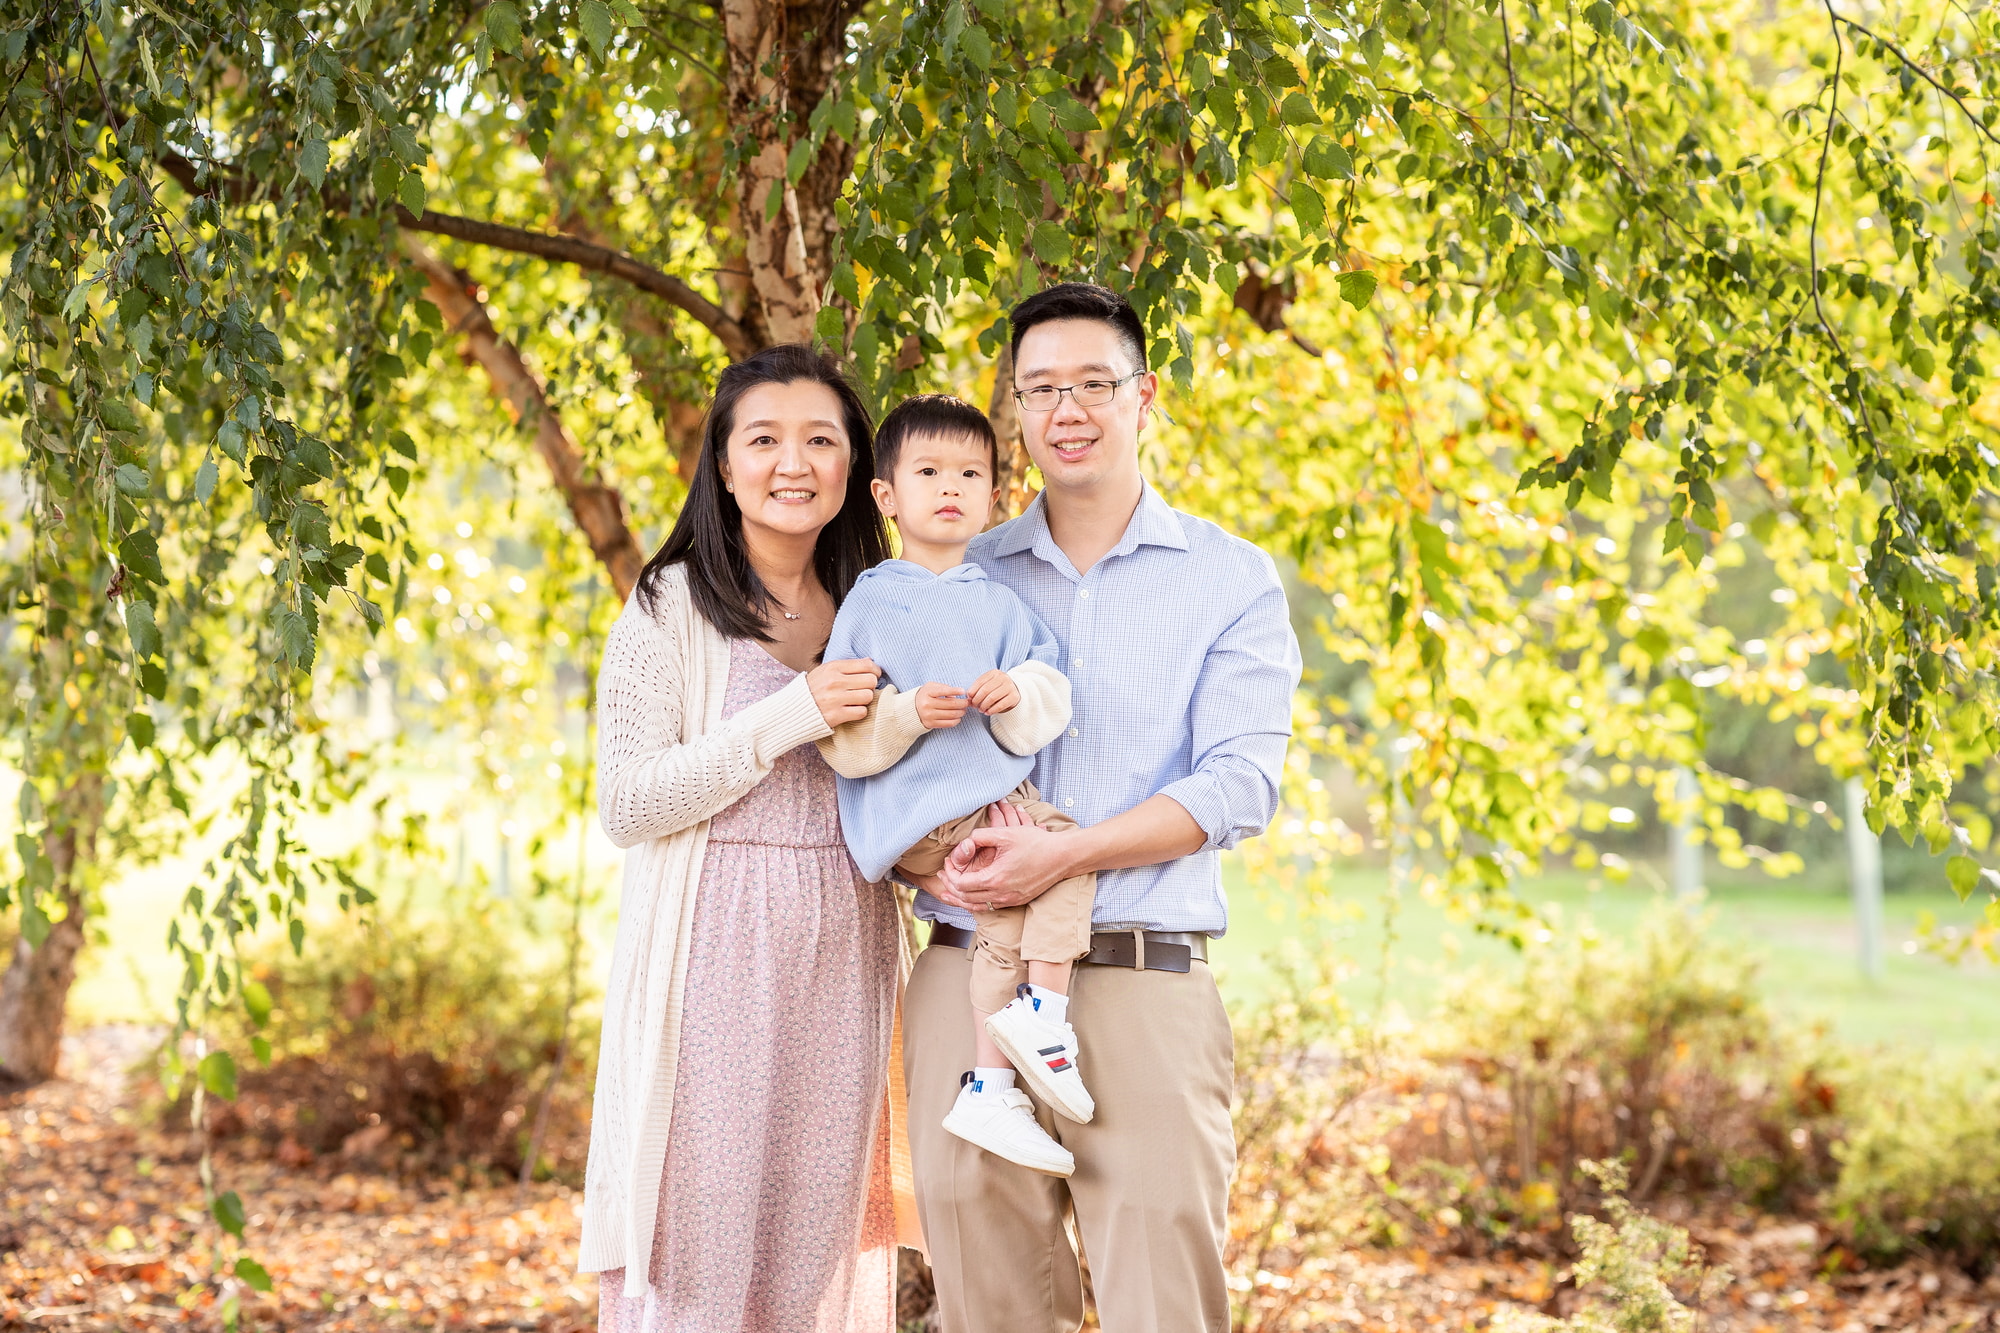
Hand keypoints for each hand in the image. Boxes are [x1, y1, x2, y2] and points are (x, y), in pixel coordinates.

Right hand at [807, 657, 878, 727]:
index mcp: (833, 667)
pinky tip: (851, 710)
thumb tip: (870, 662)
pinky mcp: (836, 715)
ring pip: (868, 696)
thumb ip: (846, 666)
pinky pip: (862, 712)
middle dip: (870, 685)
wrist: (792, 710)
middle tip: (863, 689)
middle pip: (871, 680)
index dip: (875, 671)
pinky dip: (859, 712)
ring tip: (856, 700)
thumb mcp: (824, 671)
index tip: (873, 676)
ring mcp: (836, 699)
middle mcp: (835, 682)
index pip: (867, 665)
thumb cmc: (811, 689)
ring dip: (865, 700)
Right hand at [914, 681, 970, 729]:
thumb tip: (956, 695)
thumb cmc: (926, 695)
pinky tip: (958, 717)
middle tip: (967, 702)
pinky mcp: (931, 724)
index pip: (944, 691)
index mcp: (928, 693)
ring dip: (961, 712)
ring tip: (963, 709)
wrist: (912, 708)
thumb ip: (943, 687)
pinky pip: (948, 723)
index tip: (963, 691)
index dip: (956, 691)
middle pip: (951, 704)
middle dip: (963, 703)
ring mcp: (929, 715)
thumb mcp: (931, 686)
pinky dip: (956, 720)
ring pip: (952, 714)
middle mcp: (927, 704)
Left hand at [930, 802, 1071, 910]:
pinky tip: (973, 892)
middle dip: (951, 886)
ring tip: (951, 888)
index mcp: (995, 879)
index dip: (950, 873)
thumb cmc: (1036, 844)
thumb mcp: (1005, 834)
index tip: (948, 862)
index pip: (961, 884)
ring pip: (977, 906)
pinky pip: (990, 906)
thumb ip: (980, 836)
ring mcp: (1010, 900)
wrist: (1062, 857)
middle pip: (965, 898)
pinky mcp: (1017, 901)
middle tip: (944, 874)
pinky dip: (977, 901)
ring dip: (961, 897)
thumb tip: (965, 842)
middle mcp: (1001, 894)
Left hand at [967, 668, 1019, 714]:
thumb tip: (968, 699)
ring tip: (981, 710)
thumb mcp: (987, 685)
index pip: (980, 682)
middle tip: (974, 706)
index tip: (969, 699)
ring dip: (984, 706)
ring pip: (992, 698)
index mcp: (994, 673)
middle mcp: (1003, 678)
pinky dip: (991, 710)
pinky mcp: (1014, 696)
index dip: (972, 691)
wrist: (1013, 691)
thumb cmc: (996, 688)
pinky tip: (987, 713)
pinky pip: (1000, 705)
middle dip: (977, 700)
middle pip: (985, 690)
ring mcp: (1010, 686)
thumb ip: (977, 690)